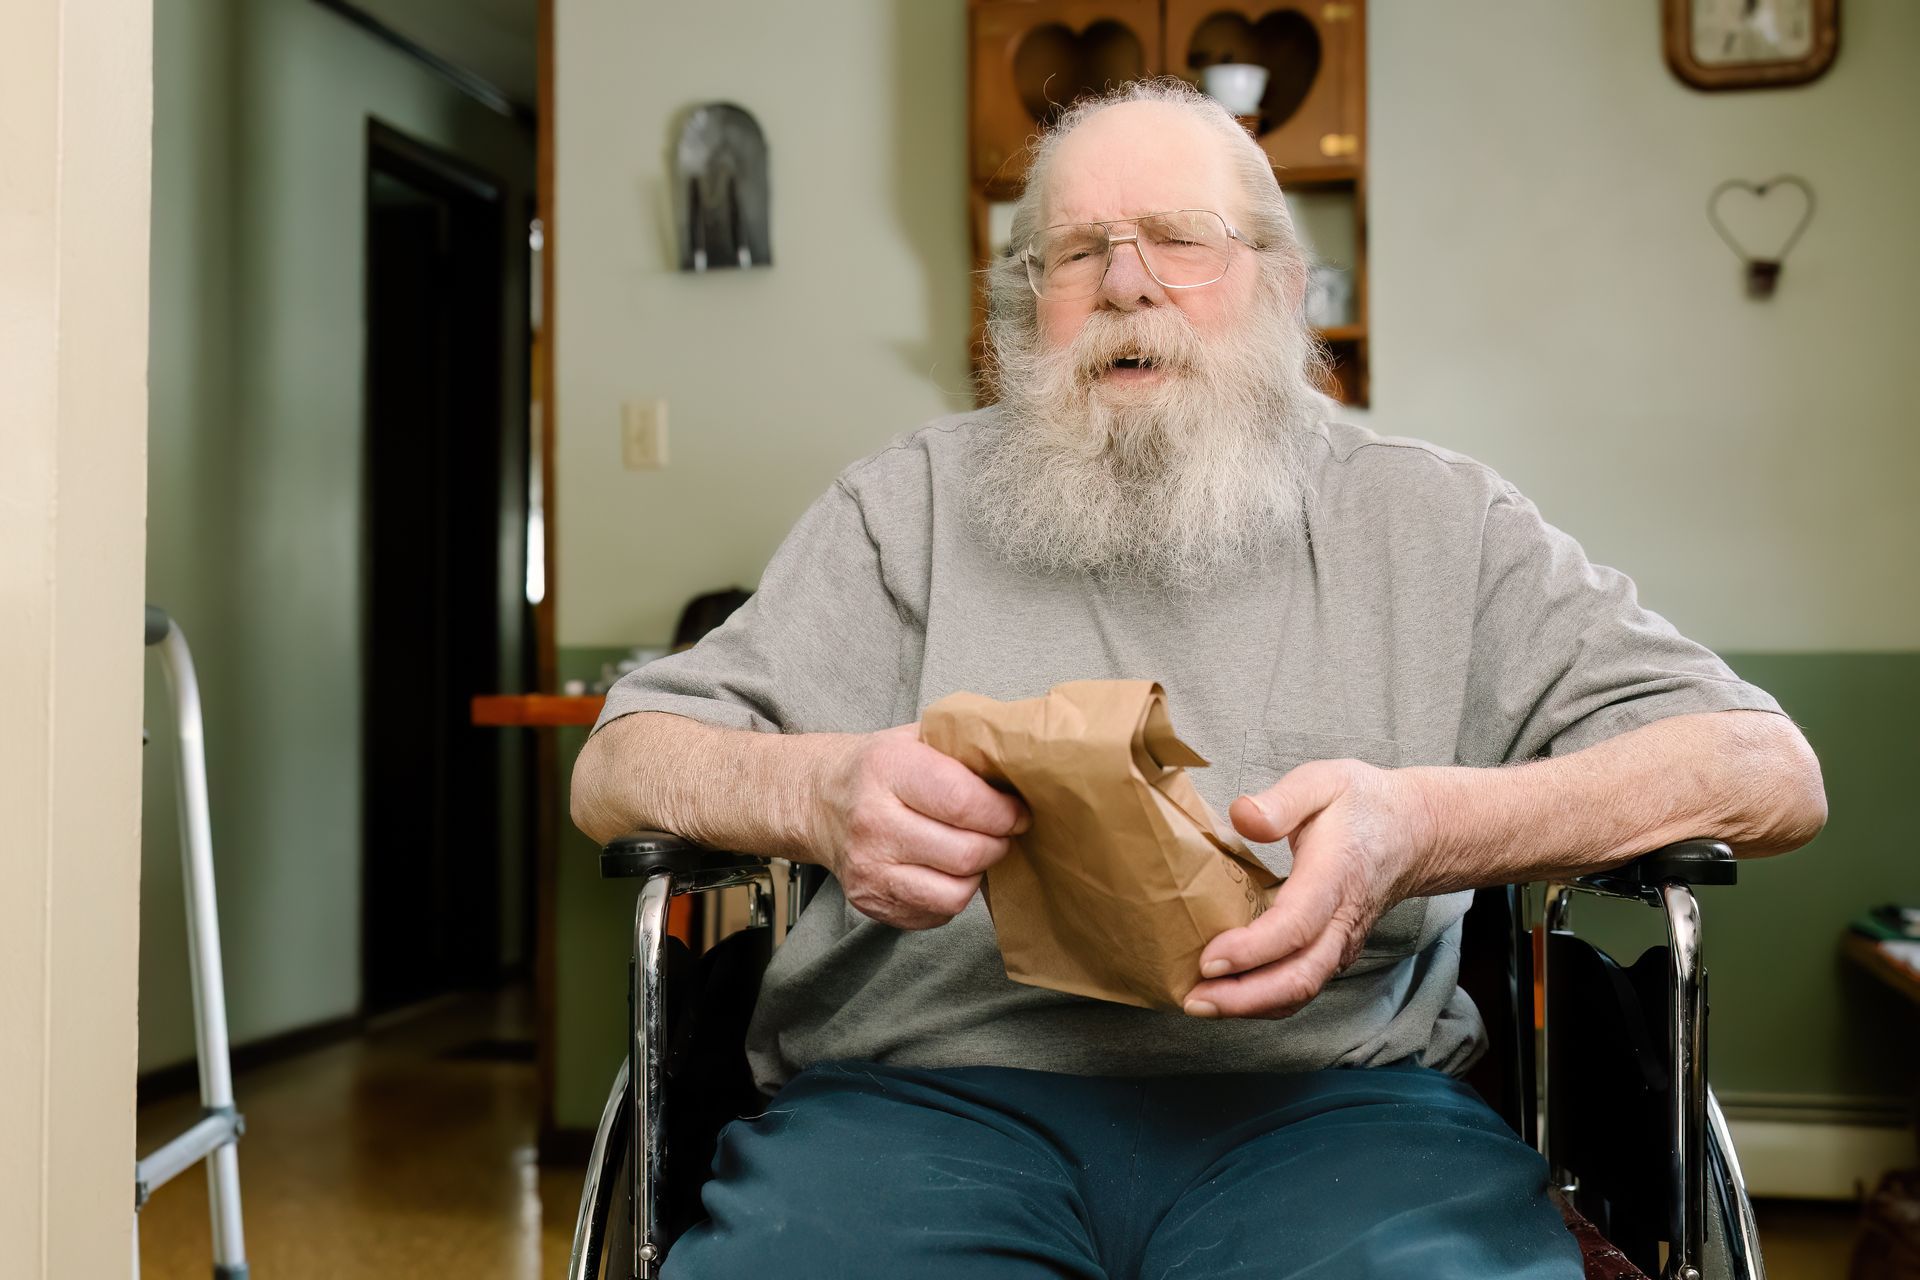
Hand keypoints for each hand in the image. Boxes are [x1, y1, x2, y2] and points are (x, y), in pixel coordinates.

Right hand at [809, 724, 1029, 929]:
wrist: (820, 802)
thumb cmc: (882, 768)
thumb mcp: (918, 738)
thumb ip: (965, 750)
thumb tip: (1024, 770)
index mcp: (887, 769)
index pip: (963, 802)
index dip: (1004, 812)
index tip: (1018, 811)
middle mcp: (872, 822)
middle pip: (965, 853)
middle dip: (998, 844)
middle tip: (1001, 832)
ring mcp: (869, 869)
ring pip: (956, 893)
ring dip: (977, 874)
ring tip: (973, 850)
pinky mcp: (871, 903)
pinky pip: (937, 913)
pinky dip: (952, 893)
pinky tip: (945, 869)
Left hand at [1185, 759, 1429, 1018]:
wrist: (1413, 832)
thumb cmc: (1362, 804)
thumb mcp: (1323, 781)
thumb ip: (1282, 800)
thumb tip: (1242, 815)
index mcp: (1334, 876)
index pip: (1295, 926)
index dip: (1252, 949)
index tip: (1208, 959)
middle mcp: (1341, 920)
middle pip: (1299, 977)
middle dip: (1244, 998)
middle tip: (1193, 1000)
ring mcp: (1341, 942)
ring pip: (1300, 990)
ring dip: (1250, 1006)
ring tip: (1200, 1004)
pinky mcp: (1333, 951)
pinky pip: (1301, 985)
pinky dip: (1264, 1000)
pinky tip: (1227, 996)